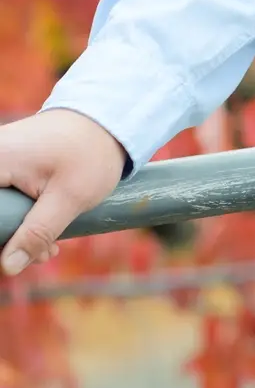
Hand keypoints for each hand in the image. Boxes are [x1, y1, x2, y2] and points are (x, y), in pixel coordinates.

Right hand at [0, 109, 126, 277]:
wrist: (111, 120)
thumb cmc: (92, 151)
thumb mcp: (70, 197)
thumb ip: (37, 233)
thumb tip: (8, 267)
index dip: (3, 234)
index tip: (14, 252)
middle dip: (11, 240)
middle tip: (43, 254)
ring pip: (1, 210)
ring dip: (20, 233)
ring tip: (50, 247)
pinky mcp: (8, 166)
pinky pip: (6, 200)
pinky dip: (23, 218)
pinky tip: (46, 234)